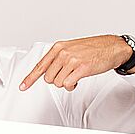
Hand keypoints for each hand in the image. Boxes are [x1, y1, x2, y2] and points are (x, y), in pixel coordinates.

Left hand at [19, 35, 134, 91]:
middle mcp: (63, 53)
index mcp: (58, 47)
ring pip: (58, 83)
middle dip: (57, 80)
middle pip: (48, 78)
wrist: (112, 47)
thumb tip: (48, 72)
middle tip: (68, 75)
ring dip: (67, 83)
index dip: (30, 78)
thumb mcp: (71, 48)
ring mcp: (72, 60)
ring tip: (75, 75)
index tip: (22, 86)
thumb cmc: (93, 48)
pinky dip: (73, 85)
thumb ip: (58, 58)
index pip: (40, 66)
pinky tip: (78, 80)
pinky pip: (68, 84)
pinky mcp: (81, 68)